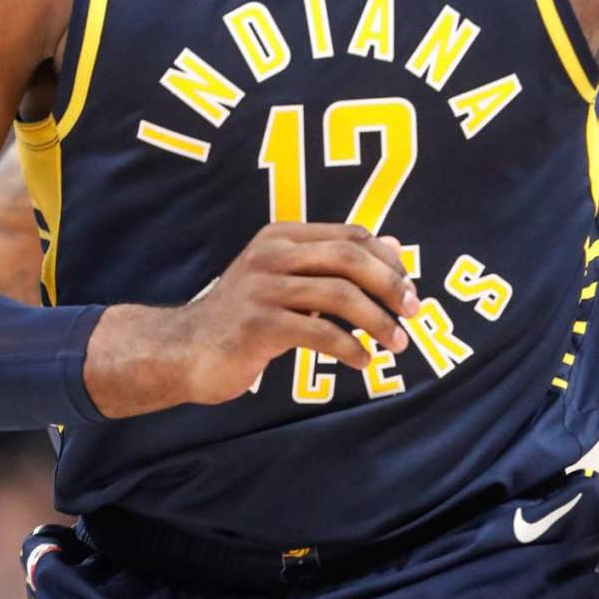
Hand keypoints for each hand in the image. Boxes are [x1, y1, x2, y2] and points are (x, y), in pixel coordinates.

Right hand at [85, 223, 418, 416]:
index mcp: (282, 236)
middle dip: (390, 285)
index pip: (350, 236)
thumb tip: (394, 247)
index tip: (409, 289)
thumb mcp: (289, 281)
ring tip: (396, 343)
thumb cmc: (245, 317)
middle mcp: (272, 254)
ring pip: (339, 295)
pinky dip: (350, 347)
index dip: (387, 261)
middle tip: (414, 312)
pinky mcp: (258, 325)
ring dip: (377, 321)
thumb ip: (335, 264)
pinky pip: (319, 332)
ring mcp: (262, 288)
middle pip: (349, 257)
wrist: (184, 350)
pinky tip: (362, 361)